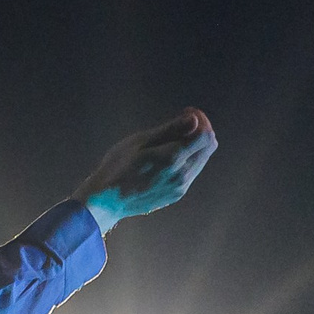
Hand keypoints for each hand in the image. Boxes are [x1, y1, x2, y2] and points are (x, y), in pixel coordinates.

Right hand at [73, 108, 217, 231]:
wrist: (105, 200)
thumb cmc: (117, 166)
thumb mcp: (139, 142)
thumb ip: (170, 130)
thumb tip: (195, 119)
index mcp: (173, 157)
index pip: (205, 135)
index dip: (201, 120)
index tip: (187, 112)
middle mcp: (183, 173)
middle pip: (208, 148)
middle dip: (201, 131)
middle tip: (184, 121)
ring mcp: (181, 186)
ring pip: (201, 160)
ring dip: (195, 146)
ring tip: (174, 139)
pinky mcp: (176, 194)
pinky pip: (191, 172)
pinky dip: (187, 160)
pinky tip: (168, 157)